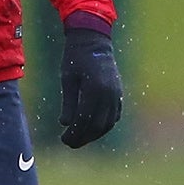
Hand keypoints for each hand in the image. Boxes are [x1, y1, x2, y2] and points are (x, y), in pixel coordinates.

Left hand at [59, 20, 121, 147]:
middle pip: (97, 126)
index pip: (84, 120)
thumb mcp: (67, 79)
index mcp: (94, 89)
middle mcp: (109, 94)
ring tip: (79, 138)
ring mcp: (116, 94)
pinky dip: (104, 125)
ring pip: (107, 123)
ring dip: (93, 134)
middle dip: (83, 137)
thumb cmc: (76, 58)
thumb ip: (68, 103)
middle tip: (69, 143)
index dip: (74, 133)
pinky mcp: (119, 93)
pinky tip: (92, 129)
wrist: (94, 41)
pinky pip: (114, 116)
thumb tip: (65, 124)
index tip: (64, 139)